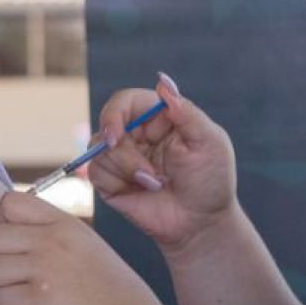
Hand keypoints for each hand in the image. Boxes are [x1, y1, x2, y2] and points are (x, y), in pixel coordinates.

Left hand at [0, 191, 168, 304]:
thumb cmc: (109, 295)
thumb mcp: (86, 247)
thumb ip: (52, 234)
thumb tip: (6, 230)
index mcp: (64, 223)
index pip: (8, 202)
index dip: (1, 224)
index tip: (14, 247)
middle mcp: (51, 240)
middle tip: (7, 276)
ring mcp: (43, 269)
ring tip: (15, 296)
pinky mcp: (36, 301)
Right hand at [87, 74, 236, 254]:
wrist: (201, 223)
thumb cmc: (211, 180)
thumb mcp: (209, 142)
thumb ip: (186, 112)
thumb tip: (163, 81)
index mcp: (158, 117)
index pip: (125, 101)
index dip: (114, 114)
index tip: (116, 136)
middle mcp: (136, 133)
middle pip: (107, 125)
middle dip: (123, 152)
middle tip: (143, 172)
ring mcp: (121, 156)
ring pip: (98, 150)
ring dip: (127, 170)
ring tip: (156, 183)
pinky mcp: (111, 181)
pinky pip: (95, 172)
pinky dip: (116, 183)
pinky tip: (141, 191)